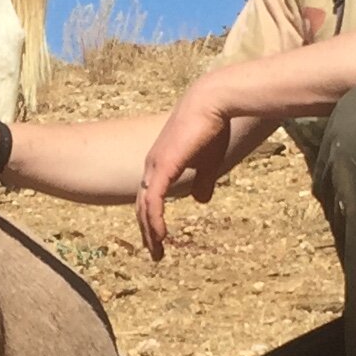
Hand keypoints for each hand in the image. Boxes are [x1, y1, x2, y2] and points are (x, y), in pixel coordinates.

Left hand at [134, 74, 233, 258]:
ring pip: (145, 206)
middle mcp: (153, 165)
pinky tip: (160, 236)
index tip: (159, 238)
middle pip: (143, 204)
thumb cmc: (213, 127)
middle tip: (155, 252)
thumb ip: (203, 181)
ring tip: (156, 251)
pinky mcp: (163, 166)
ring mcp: (155, 165)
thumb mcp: (209, 161)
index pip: (150, 196)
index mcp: (162, 163)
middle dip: (147, 231)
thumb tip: (201, 200)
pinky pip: (154, 200)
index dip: (152, 218)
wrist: (212, 103)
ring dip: (149, 231)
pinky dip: (154, 220)